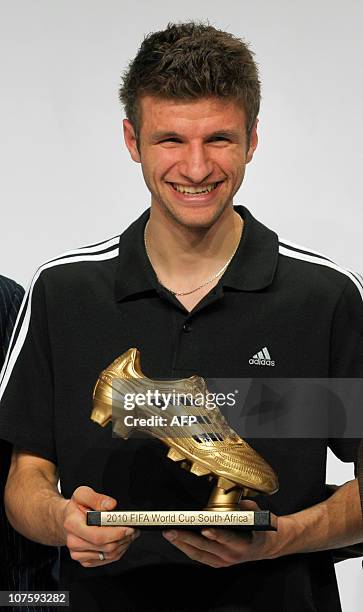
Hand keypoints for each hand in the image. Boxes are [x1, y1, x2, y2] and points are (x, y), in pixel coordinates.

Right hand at [61, 486, 139, 566]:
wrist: (66, 520)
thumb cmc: (76, 508)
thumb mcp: (83, 494)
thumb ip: (98, 498)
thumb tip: (111, 505)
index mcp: (72, 524)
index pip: (98, 535)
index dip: (117, 533)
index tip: (129, 526)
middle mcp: (74, 542)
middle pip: (106, 547)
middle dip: (124, 538)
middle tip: (134, 528)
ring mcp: (78, 554)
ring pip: (109, 555)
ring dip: (123, 544)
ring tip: (129, 533)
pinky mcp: (85, 561)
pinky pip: (107, 560)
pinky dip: (118, 551)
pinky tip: (121, 540)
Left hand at [162, 500, 282, 567]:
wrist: (269, 545)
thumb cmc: (261, 526)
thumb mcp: (257, 512)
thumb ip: (244, 507)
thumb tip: (231, 499)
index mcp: (244, 542)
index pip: (228, 539)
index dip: (216, 534)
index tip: (204, 529)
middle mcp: (233, 555)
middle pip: (206, 547)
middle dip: (187, 538)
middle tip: (171, 529)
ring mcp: (225, 561)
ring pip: (199, 554)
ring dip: (182, 544)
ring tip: (168, 533)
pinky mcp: (218, 563)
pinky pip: (199, 557)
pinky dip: (187, 548)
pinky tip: (177, 540)